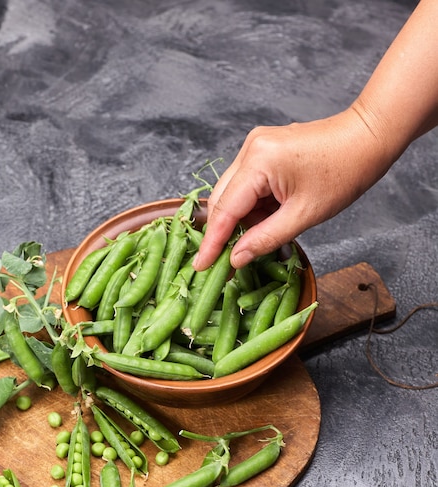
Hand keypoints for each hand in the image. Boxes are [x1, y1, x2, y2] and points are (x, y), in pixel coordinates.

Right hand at [194, 108, 389, 269]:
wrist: (367, 138)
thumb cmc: (344, 174)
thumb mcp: (303, 216)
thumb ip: (265, 239)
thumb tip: (236, 258)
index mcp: (258, 162)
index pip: (224, 209)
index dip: (212, 241)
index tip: (201, 265)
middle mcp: (249, 149)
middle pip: (221, 199)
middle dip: (224, 231)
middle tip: (227, 261)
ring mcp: (255, 146)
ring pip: (233, 192)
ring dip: (243, 219)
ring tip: (266, 233)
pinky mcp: (263, 149)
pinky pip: (246, 184)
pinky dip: (253, 205)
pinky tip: (270, 217)